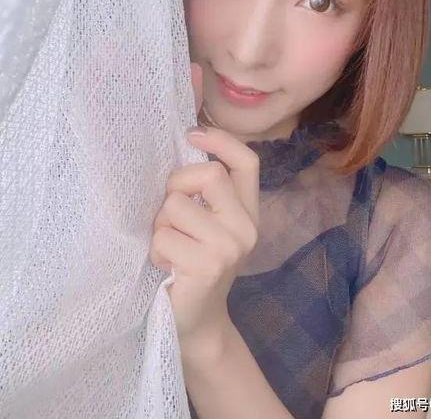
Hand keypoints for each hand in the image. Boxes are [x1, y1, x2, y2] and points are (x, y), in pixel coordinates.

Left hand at [149, 62, 259, 351]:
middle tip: (169, 214)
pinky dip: (156, 250)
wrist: (196, 322)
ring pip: (176, 205)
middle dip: (175, 187)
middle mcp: (247, 226)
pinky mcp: (208, 266)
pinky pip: (164, 237)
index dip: (221, 141)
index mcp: (248, 210)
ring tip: (168, 247)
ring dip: (160, 226)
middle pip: (207, 174)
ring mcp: (231, 247)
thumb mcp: (205, 223)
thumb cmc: (192, 264)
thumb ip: (202, 190)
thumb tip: (186, 135)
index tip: (192, 136)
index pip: (247, 162)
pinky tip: (166, 267)